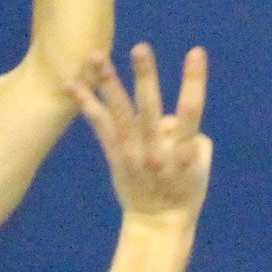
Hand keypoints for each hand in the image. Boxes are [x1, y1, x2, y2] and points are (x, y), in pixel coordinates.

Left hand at [70, 45, 211, 223]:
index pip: (192, 110)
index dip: (194, 80)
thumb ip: (190, 134)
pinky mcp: (115, 155)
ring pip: (120, 112)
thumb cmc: (185, 190)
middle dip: (145, 76)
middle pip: (150, 108)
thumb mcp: (200, 164)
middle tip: (139, 48)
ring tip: (98, 57)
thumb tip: (168, 117)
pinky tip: (71, 83)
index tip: (196, 53)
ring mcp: (133, 152)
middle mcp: (156, 150)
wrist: (158, 222)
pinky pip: (99, 125)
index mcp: (185, 151)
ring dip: (109, 82)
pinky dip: (86, 103)